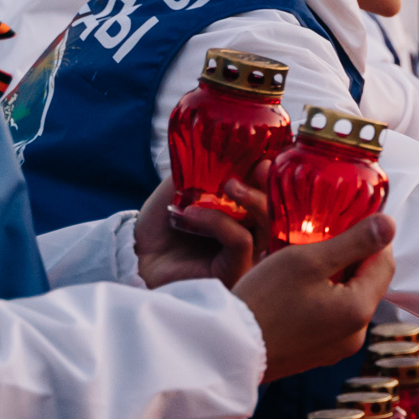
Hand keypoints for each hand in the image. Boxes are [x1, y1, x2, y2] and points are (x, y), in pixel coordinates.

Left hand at [136, 171, 271, 288]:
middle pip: (280, 212)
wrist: (138, 259)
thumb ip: (200, 171)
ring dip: (253, 200)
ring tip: (229, 184)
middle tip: (259, 167)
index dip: (274, 178)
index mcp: (244, 217)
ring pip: (269, 226)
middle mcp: (252, 238)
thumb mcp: (179, 189)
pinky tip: (192, 213)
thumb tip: (220, 146)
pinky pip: (241, 241)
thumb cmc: (159, 229)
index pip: (273, 196)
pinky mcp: (234, 271)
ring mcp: (246, 258)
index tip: (266, 158)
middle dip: (272, 187)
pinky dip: (219, 221)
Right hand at [230, 212, 397, 381]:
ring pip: (348, 298)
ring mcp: (338, 348)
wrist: (227, 349)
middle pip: (367, 282)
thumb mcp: (308, 260)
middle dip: (350, 258)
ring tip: (302, 263)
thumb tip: (390, 224)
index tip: (346, 221)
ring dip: (334, 277)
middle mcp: (356, 335)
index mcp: (360, 310)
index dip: (371, 237)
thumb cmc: (263, 300)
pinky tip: (295, 289)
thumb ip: (354, 241)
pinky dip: (322, 298)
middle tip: (317, 240)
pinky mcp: (319, 354)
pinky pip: (332, 317)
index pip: (385, 263)